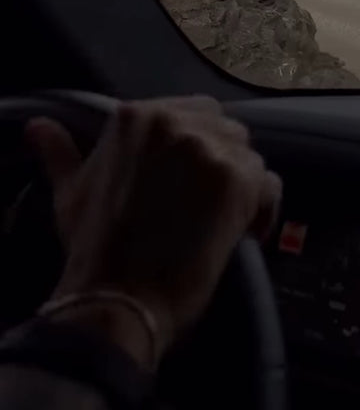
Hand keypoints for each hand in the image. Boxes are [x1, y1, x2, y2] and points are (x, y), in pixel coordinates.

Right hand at [25, 98, 281, 366]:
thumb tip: (40, 127)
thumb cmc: (93, 250)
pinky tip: (246, 234)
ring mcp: (206, 149)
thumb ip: (61, 153)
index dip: (198, 149)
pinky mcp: (236, 180)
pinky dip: (264, 211)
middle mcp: (173, 122)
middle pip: (225, 130)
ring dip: (243, 189)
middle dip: (223, 165)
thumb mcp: (70, 192)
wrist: (118, 298)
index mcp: (134, 116)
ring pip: (249, 156)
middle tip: (210, 204)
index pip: (192, 111)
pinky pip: (270, 185)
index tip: (192, 182)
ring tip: (226, 222)